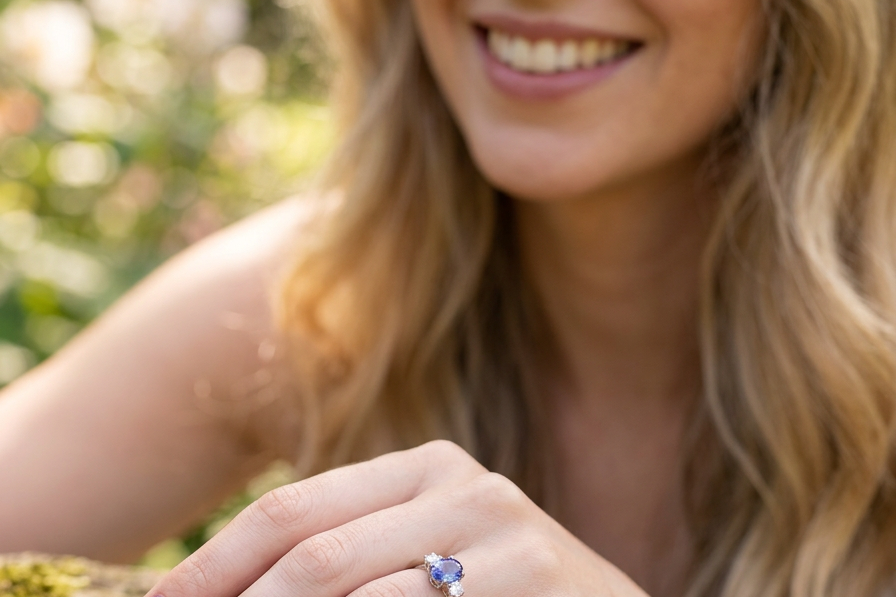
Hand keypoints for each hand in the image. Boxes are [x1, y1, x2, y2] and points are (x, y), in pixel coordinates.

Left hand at [145, 441, 648, 596]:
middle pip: (314, 554)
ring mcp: (504, 531)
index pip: (292, 510)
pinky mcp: (534, 576)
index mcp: (423, 468)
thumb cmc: (506, 596)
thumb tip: (237, 592)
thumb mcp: (429, 559)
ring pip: (357, 593)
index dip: (215, 565)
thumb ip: (355, 559)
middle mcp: (462, 484)